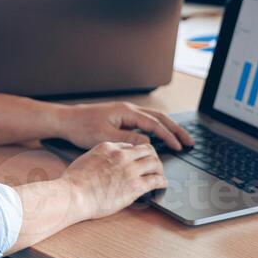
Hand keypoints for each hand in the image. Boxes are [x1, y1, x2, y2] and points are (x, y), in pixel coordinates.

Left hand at [53, 101, 192, 152]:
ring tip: (181, 139)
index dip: (168, 136)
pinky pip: (146, 122)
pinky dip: (158, 129)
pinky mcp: (122, 118)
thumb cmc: (82, 128)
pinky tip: (162, 138)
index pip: (154, 124)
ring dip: (169, 128)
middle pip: (160, 118)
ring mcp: (126, 113)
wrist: (67, 120)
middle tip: (190, 142)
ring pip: (154, 118)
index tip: (179, 147)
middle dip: (176, 130)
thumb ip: (127, 139)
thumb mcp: (105, 137)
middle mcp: (129, 110)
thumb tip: (147, 142)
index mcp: (126, 112)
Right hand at [64, 141, 167, 219]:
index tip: (138, 159)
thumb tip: (102, 164)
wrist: (74, 194)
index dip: (136, 152)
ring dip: (159, 169)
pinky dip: (162, 182)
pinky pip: (156, 180)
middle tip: (154, 164)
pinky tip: (162, 185)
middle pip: (147, 149)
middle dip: (152, 156)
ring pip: (155, 162)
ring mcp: (130, 170)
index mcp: (108, 147)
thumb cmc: (74, 182)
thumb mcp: (85, 160)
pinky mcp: (135, 186)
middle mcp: (122, 155)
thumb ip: (98, 158)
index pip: (130, 145)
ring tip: (159, 175)